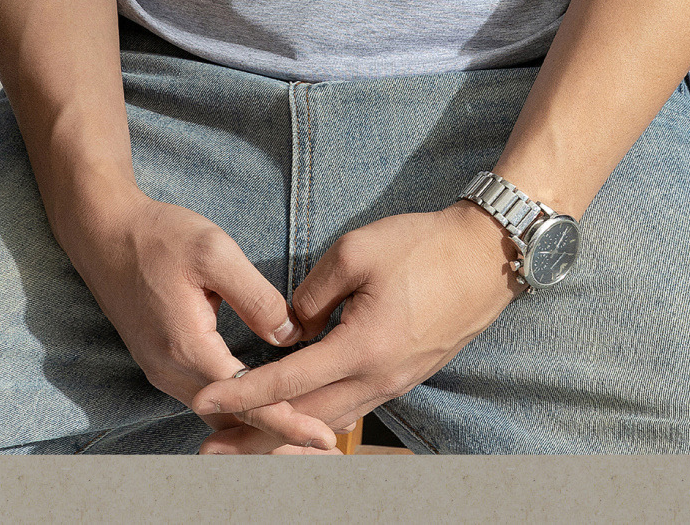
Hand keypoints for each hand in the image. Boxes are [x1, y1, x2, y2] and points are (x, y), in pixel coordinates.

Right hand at [62, 183, 341, 453]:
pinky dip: (233, 402)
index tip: (325, 436)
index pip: (247, 398)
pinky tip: (259, 395)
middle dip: (277, 428)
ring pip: (216, 410)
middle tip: (324, 434)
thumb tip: (290, 335)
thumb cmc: (160, 236)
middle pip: (232, 416)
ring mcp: (161, 369)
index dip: (288, 421)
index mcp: (188, 347)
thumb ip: (255, 296)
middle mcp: (170, 370)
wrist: (104, 233)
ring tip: (300, 420)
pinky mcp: (158, 360)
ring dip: (255, 418)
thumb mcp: (215, 252)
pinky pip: (203, 395)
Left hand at [188, 200, 521, 452]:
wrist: (485, 257)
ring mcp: (394, 383)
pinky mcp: (403, 377)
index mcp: (362, 348)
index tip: (204, 398)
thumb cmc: (422, 246)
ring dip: (284, 432)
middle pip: (304, 419)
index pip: (288, 381)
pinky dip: (316, 417)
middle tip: (208, 443)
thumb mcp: (356, 250)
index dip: (242, 391)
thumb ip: (312, 291)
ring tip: (244, 437)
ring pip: (329, 421)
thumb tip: (290, 324)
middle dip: (254, 433)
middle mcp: (378, 379)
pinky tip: (298, 414)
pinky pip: (351, 408)